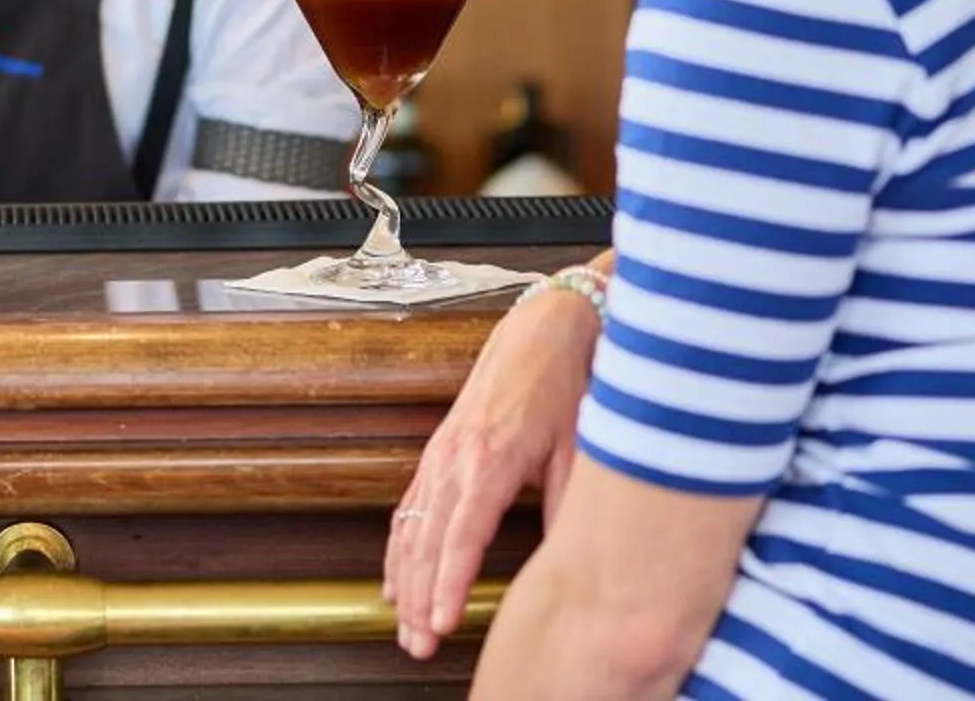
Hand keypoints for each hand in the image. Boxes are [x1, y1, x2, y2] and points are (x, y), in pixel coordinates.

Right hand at [383, 284, 601, 660]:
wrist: (542, 331)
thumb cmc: (563, 385)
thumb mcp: (579, 449)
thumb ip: (568, 508)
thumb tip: (575, 563)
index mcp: (489, 457)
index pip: (462, 534)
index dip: (449, 582)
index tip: (441, 621)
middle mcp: (455, 457)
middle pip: (425, 540)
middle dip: (418, 598)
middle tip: (419, 645)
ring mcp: (440, 455)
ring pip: (410, 529)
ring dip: (404, 581)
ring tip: (405, 628)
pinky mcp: (438, 453)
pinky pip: (408, 510)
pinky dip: (398, 550)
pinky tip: (395, 581)